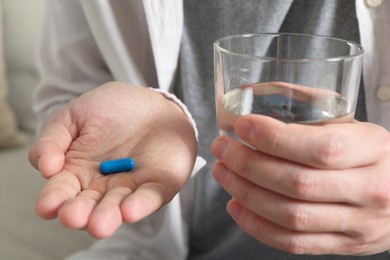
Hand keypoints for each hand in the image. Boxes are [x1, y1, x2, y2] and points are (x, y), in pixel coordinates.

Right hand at [29, 82, 196, 238]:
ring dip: (108, 216)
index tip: (47, 206)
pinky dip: (141, 205)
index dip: (53, 199)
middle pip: (88, 206)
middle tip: (73, 217)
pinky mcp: (159, 185)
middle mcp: (102, 186)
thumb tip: (46, 169)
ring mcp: (131, 187)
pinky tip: (129, 211)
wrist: (151, 101)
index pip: (61, 190)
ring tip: (99, 225)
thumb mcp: (74, 116)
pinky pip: (150, 197)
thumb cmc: (111, 110)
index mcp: (77, 172)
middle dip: (79, 213)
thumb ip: (52, 140)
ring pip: (117, 207)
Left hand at [210, 115, 389, 254]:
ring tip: (222, 172)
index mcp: (375, 149)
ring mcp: (358, 224)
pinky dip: (257, 225)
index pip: (321, 148)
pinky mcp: (344, 246)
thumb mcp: (352, 123)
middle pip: (297, 184)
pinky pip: (293, 242)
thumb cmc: (369, 152)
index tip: (242, 125)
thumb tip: (251, 92)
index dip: (275, 138)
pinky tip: (235, 205)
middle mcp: (370, 191)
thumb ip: (309, 106)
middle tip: (222, 148)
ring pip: (290, 216)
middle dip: (249, 165)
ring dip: (246, 194)